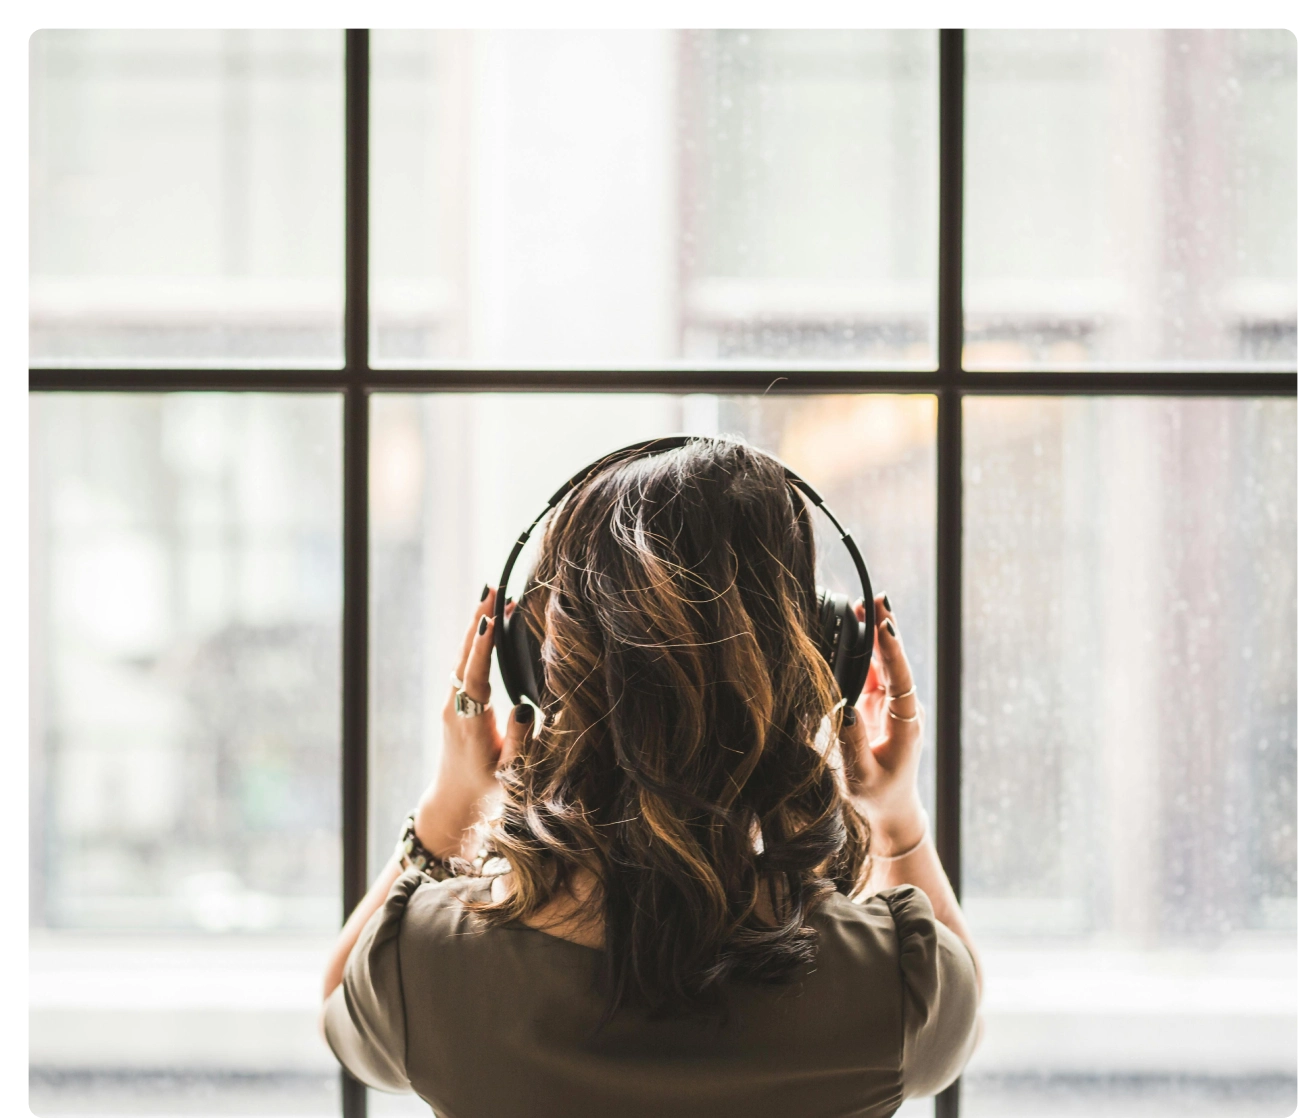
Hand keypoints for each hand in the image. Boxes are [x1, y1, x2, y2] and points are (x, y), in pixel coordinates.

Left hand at [414, 587, 533, 858]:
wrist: (454, 802)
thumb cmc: (487, 790)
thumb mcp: (510, 773)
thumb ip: (519, 742)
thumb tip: (523, 708)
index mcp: (470, 722)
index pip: (476, 675)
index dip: (483, 646)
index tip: (491, 617)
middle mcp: (456, 708)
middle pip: (465, 656)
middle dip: (478, 620)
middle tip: (491, 587)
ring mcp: (452, 704)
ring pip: (463, 657)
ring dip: (477, 626)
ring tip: (491, 596)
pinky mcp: (455, 703)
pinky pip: (465, 665)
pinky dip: (476, 642)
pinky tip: (487, 626)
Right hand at [839, 593, 926, 855]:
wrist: (891, 809)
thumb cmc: (877, 796)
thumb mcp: (862, 775)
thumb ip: (853, 743)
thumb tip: (843, 707)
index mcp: (906, 723)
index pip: (900, 678)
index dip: (892, 651)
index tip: (885, 625)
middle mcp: (903, 708)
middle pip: (895, 662)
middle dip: (885, 629)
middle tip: (876, 598)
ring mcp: (892, 704)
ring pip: (885, 662)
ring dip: (875, 634)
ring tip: (865, 604)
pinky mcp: (879, 704)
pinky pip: (873, 671)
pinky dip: (865, 649)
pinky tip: (856, 627)